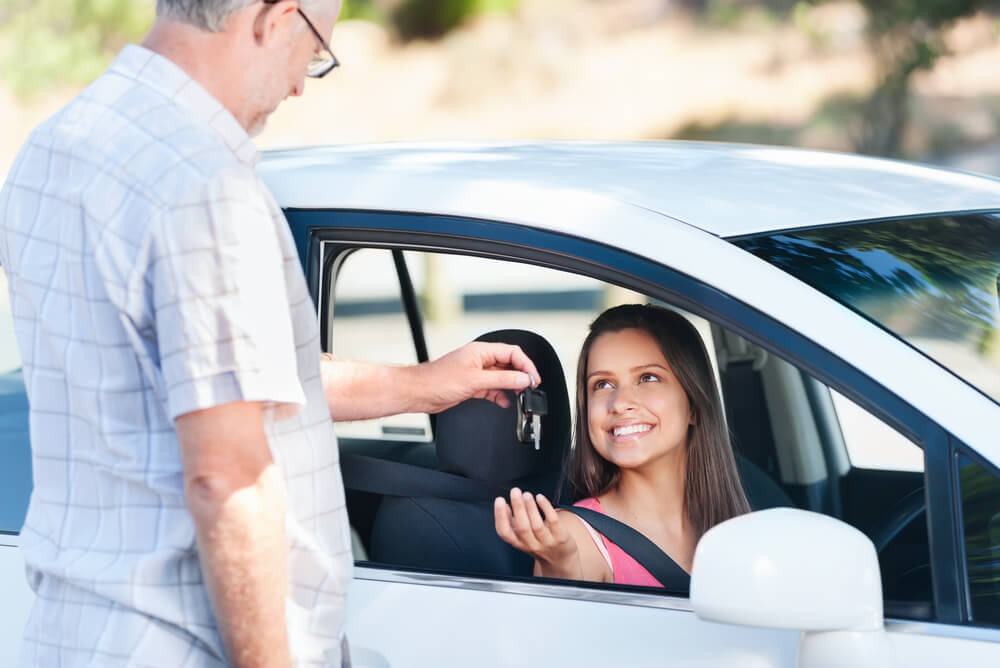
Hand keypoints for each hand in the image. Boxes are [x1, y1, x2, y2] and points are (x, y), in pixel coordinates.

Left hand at [414, 341, 540, 412]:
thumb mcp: (475, 381)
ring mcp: (476, 372)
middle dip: (521, 376)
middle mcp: (480, 359)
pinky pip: (492, 388)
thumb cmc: (438, 380)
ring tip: (520, 396)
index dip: (526, 365)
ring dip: (511, 387)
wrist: (419, 393)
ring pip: (501, 377)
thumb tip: (522, 379)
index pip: (512, 353)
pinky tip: (504, 402)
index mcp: (481, 351)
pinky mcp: (472, 385)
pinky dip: (500, 395)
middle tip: (530, 388)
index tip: (533, 379)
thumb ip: (502, 380)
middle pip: (509, 364)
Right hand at [494, 489, 580, 578]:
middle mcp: (532, 545)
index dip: (500, 516)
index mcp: (519, 543)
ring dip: (531, 507)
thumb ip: (512, 523)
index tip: (500, 500)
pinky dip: (546, 508)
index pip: (505, 533)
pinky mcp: (561, 538)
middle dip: (518, 508)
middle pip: (522, 527)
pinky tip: (540, 498)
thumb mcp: (522, 538)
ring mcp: (547, 542)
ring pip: (537, 525)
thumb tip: (503, 506)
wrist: (561, 561)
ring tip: (527, 494)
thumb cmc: (539, 544)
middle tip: (515, 491)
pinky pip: (554, 522)